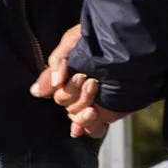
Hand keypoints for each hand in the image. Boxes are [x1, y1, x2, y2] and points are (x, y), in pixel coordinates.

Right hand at [31, 22, 115, 142]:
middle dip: (73, 92)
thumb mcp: (72, 42)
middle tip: (87, 78)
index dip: (52, 88)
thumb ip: (55, 63)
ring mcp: (94, 102)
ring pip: (76, 116)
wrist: (130, 44)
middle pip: (65, 103)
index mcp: (70, 72)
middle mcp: (80, 88)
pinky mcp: (108, 113)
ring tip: (96, 87)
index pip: (54, 89)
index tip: (60, 83)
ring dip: (82, 106)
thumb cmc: (101, 38)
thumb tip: (37, 91)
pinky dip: (87, 126)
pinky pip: (93, 129)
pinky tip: (91, 114)